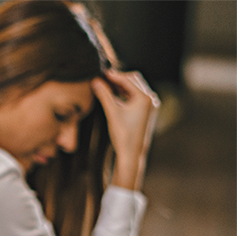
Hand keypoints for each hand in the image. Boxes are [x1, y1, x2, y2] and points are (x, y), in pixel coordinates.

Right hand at [92, 70, 159, 189]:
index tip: (100, 72)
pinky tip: (113, 95)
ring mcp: (149, 105)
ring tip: (105, 85)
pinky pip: (134, 96)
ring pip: (134, 88)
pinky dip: (124, 93)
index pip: (128, 79)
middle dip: (118, 78)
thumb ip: (104, 95)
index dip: (114, 75)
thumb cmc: (123, 134)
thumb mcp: (112, 113)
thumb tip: (95, 81)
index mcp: (145, 98)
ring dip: (120, 85)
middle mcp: (150, 99)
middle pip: (133, 80)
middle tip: (102, 77)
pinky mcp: (145, 111)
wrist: (131, 154)